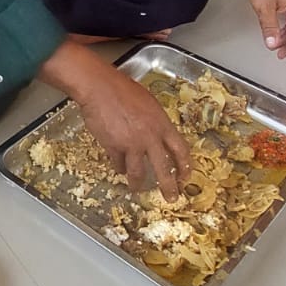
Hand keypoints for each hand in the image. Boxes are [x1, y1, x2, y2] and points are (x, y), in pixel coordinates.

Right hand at [73, 60, 190, 198]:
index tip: (186, 176)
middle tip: (171, 197)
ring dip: (137, 184)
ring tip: (137, 189)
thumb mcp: (148, 103)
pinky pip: (118, 164)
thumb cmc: (122, 89)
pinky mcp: (113, 147)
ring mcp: (132, 144)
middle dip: (169, 186)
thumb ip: (155, 122)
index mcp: (162, 124)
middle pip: (164, 169)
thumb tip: (156, 134)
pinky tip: (118, 168)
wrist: (99, 88)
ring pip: (138, 173)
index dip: (185, 166)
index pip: (181, 150)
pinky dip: (118, 167)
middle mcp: (150, 137)